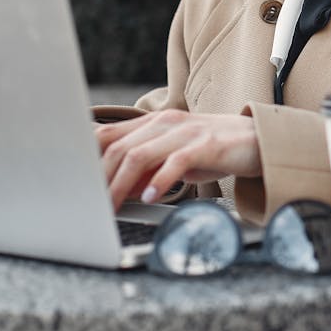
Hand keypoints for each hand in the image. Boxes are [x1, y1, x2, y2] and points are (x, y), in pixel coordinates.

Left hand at [94, 110, 261, 209]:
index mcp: (152, 124)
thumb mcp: (173, 157)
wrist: (256, 139)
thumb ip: (146, 169)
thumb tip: (119, 189)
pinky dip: (159, 181)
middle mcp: (164, 123)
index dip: (86, 159)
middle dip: (99, 180)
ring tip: (112, 206)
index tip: (75, 185)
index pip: (107, 135)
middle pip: (117, 148)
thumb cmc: (212, 150)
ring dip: (120, 184)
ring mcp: (184, 132)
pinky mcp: (205, 145)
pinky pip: (176, 162)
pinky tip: (151, 198)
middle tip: (91, 206)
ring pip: (139, 155)